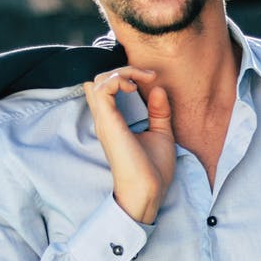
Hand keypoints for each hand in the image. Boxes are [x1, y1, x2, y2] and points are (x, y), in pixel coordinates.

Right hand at [83, 66, 174, 223]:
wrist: (148, 191)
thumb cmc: (153, 171)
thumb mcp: (161, 134)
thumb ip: (159, 112)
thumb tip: (158, 88)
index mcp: (114, 122)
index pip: (107, 87)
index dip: (125, 75)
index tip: (151, 78)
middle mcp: (105, 119)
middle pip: (99, 79)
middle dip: (123, 69)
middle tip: (148, 75)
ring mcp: (104, 120)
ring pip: (98, 79)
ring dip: (122, 72)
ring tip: (142, 78)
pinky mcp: (108, 122)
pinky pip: (103, 88)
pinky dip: (118, 79)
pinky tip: (135, 87)